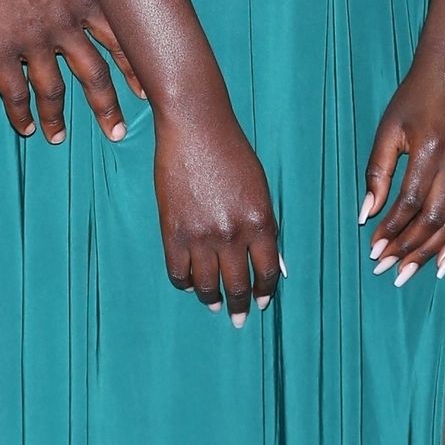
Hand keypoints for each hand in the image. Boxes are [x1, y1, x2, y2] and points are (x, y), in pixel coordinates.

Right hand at [0, 0, 143, 143]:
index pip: (121, 39)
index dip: (134, 67)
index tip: (145, 89)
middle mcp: (65, 23)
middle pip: (94, 74)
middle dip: (106, 106)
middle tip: (117, 132)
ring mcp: (33, 41)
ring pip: (53, 90)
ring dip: (56, 118)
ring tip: (58, 137)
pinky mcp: (1, 52)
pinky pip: (14, 92)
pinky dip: (19, 113)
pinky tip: (23, 128)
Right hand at [154, 99, 280, 324]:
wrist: (195, 127)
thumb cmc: (230, 151)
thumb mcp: (259, 188)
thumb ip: (264, 225)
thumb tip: (269, 261)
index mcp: (261, 222)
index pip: (268, 272)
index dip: (264, 292)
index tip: (260, 302)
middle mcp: (234, 235)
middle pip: (238, 285)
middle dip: (239, 306)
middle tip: (237, 318)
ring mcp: (202, 236)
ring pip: (207, 285)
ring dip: (211, 299)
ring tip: (212, 303)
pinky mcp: (174, 232)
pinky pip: (178, 273)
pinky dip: (184, 283)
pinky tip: (188, 282)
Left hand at [360, 48, 444, 285]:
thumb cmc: (416, 97)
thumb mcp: (388, 128)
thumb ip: (377, 171)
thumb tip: (366, 213)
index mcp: (429, 151)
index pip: (409, 204)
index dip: (391, 231)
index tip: (374, 250)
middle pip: (433, 220)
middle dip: (408, 249)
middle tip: (387, 270)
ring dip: (431, 253)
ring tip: (409, 273)